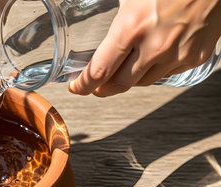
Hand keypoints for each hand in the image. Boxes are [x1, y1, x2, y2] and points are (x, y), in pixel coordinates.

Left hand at [69, 0, 220, 96]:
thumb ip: (113, 14)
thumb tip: (85, 16)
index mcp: (132, 27)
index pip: (100, 71)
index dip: (84, 85)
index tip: (76, 87)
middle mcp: (154, 46)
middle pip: (119, 84)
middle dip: (103, 89)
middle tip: (95, 87)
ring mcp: (176, 55)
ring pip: (142, 82)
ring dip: (127, 80)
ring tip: (120, 72)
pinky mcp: (194, 58)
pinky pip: (165, 74)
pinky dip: (152, 72)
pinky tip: (148, 61)